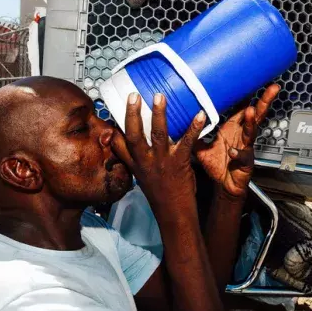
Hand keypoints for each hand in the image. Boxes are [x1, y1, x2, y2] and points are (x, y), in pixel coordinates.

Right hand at [111, 92, 205, 211]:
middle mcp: (146, 162)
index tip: (112, 110)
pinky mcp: (179, 163)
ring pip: (158, 134)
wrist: (174, 214)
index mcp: (136, 165)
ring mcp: (162, 162)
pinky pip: (186, 142)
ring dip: (159, 114)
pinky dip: (194, 127)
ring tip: (159, 97)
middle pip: (134, 135)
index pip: (118, 145)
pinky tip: (200, 115)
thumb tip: (142, 145)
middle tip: (133, 96)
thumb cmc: (162, 196)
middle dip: (132, 114)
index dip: (113, 128)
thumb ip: (141, 161)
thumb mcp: (144, 178)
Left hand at [195, 85, 279, 198]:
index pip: (241, 108)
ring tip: (252, 111)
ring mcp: (245, 147)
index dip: (246, 96)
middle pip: (255, 115)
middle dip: (264, 102)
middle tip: (272, 88)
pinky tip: (234, 152)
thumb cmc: (217, 164)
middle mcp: (241, 135)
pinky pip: (242, 156)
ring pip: (252, 132)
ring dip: (252, 122)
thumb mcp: (200, 147)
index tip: (251, 80)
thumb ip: (193, 133)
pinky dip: (238, 154)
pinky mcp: (245, 162)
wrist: (223, 185)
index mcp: (232, 128)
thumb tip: (179, 121)